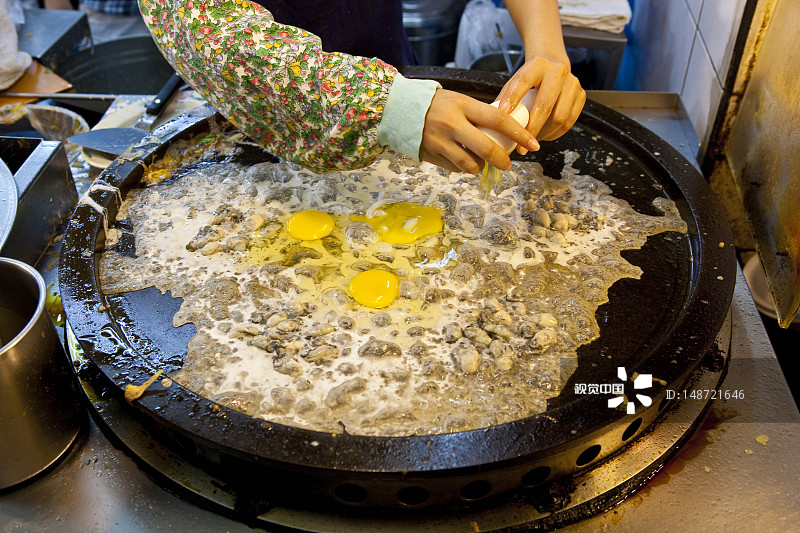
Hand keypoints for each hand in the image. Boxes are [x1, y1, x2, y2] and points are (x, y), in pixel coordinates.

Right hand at [419, 88, 539, 173]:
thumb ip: (479, 114)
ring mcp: (441, 142)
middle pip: (487, 149)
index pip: (499, 120)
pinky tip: (462, 159)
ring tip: (481, 162)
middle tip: (508, 163)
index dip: (519, 134)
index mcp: (464, 106)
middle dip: (502, 160)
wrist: (400, 109)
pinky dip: (464, 167)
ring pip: (471, 164)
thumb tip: (504, 130)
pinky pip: (455, 168)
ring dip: (481, 166)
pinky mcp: (432, 155)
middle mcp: (453, 125)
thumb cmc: (436, 104)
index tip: (533, 144)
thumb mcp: (459, 100)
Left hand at [497, 55, 585, 150]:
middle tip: (521, 146)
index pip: (523, 81)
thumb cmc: (531, 77)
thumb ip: (505, 97)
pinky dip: (556, 133)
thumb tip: (493, 121)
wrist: (554, 65)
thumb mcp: (516, 80)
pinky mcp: (581, 95)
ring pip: (560, 118)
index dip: (513, 98)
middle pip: (545, 106)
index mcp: (538, 65)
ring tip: (533, 140)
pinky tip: (545, 135)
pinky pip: (569, 122)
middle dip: (532, 129)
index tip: (503, 115)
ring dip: (545, 134)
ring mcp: (572, 84)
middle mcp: (558, 72)